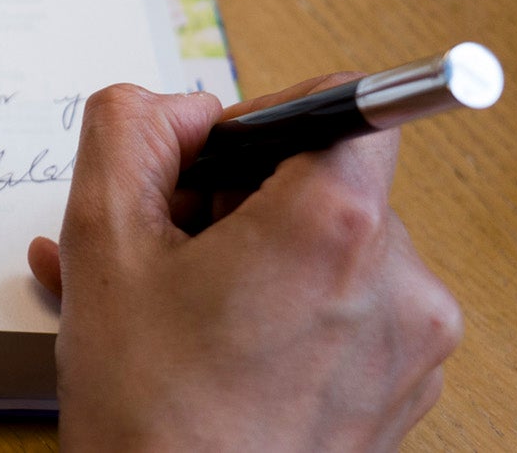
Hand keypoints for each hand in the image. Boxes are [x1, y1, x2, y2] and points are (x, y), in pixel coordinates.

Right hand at [27, 79, 462, 452]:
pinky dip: (287, 313)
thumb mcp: (101, 237)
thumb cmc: (152, 411)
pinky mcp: (405, 394)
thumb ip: (129, 128)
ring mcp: (414, 347)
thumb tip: (181, 110)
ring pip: (333, 252)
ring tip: (172, 307)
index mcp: (335, 225)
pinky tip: (208, 344)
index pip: (348, 105)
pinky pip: (350, 314)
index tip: (219, 159)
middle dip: (241, 200)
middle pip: (328, 183)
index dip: (268, 117)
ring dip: (255, 259)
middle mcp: (400, 281)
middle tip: (168, 249)